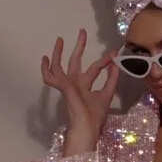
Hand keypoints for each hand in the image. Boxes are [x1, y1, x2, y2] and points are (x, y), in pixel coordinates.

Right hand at [41, 28, 119, 154]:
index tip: (113, 53)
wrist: (86, 130)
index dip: (104, 60)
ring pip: (59, 66)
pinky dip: (46, 69)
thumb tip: (116, 64)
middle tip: (82, 31)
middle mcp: (76, 84)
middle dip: (79, 46)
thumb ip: (111, 80)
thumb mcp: (106, 95)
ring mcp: (68, 86)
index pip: (95, 69)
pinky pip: (50, 77)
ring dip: (59, 53)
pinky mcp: (63, 89)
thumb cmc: (95, 118)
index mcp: (85, 86)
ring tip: (60, 39)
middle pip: (76, 61)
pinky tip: (45, 59)